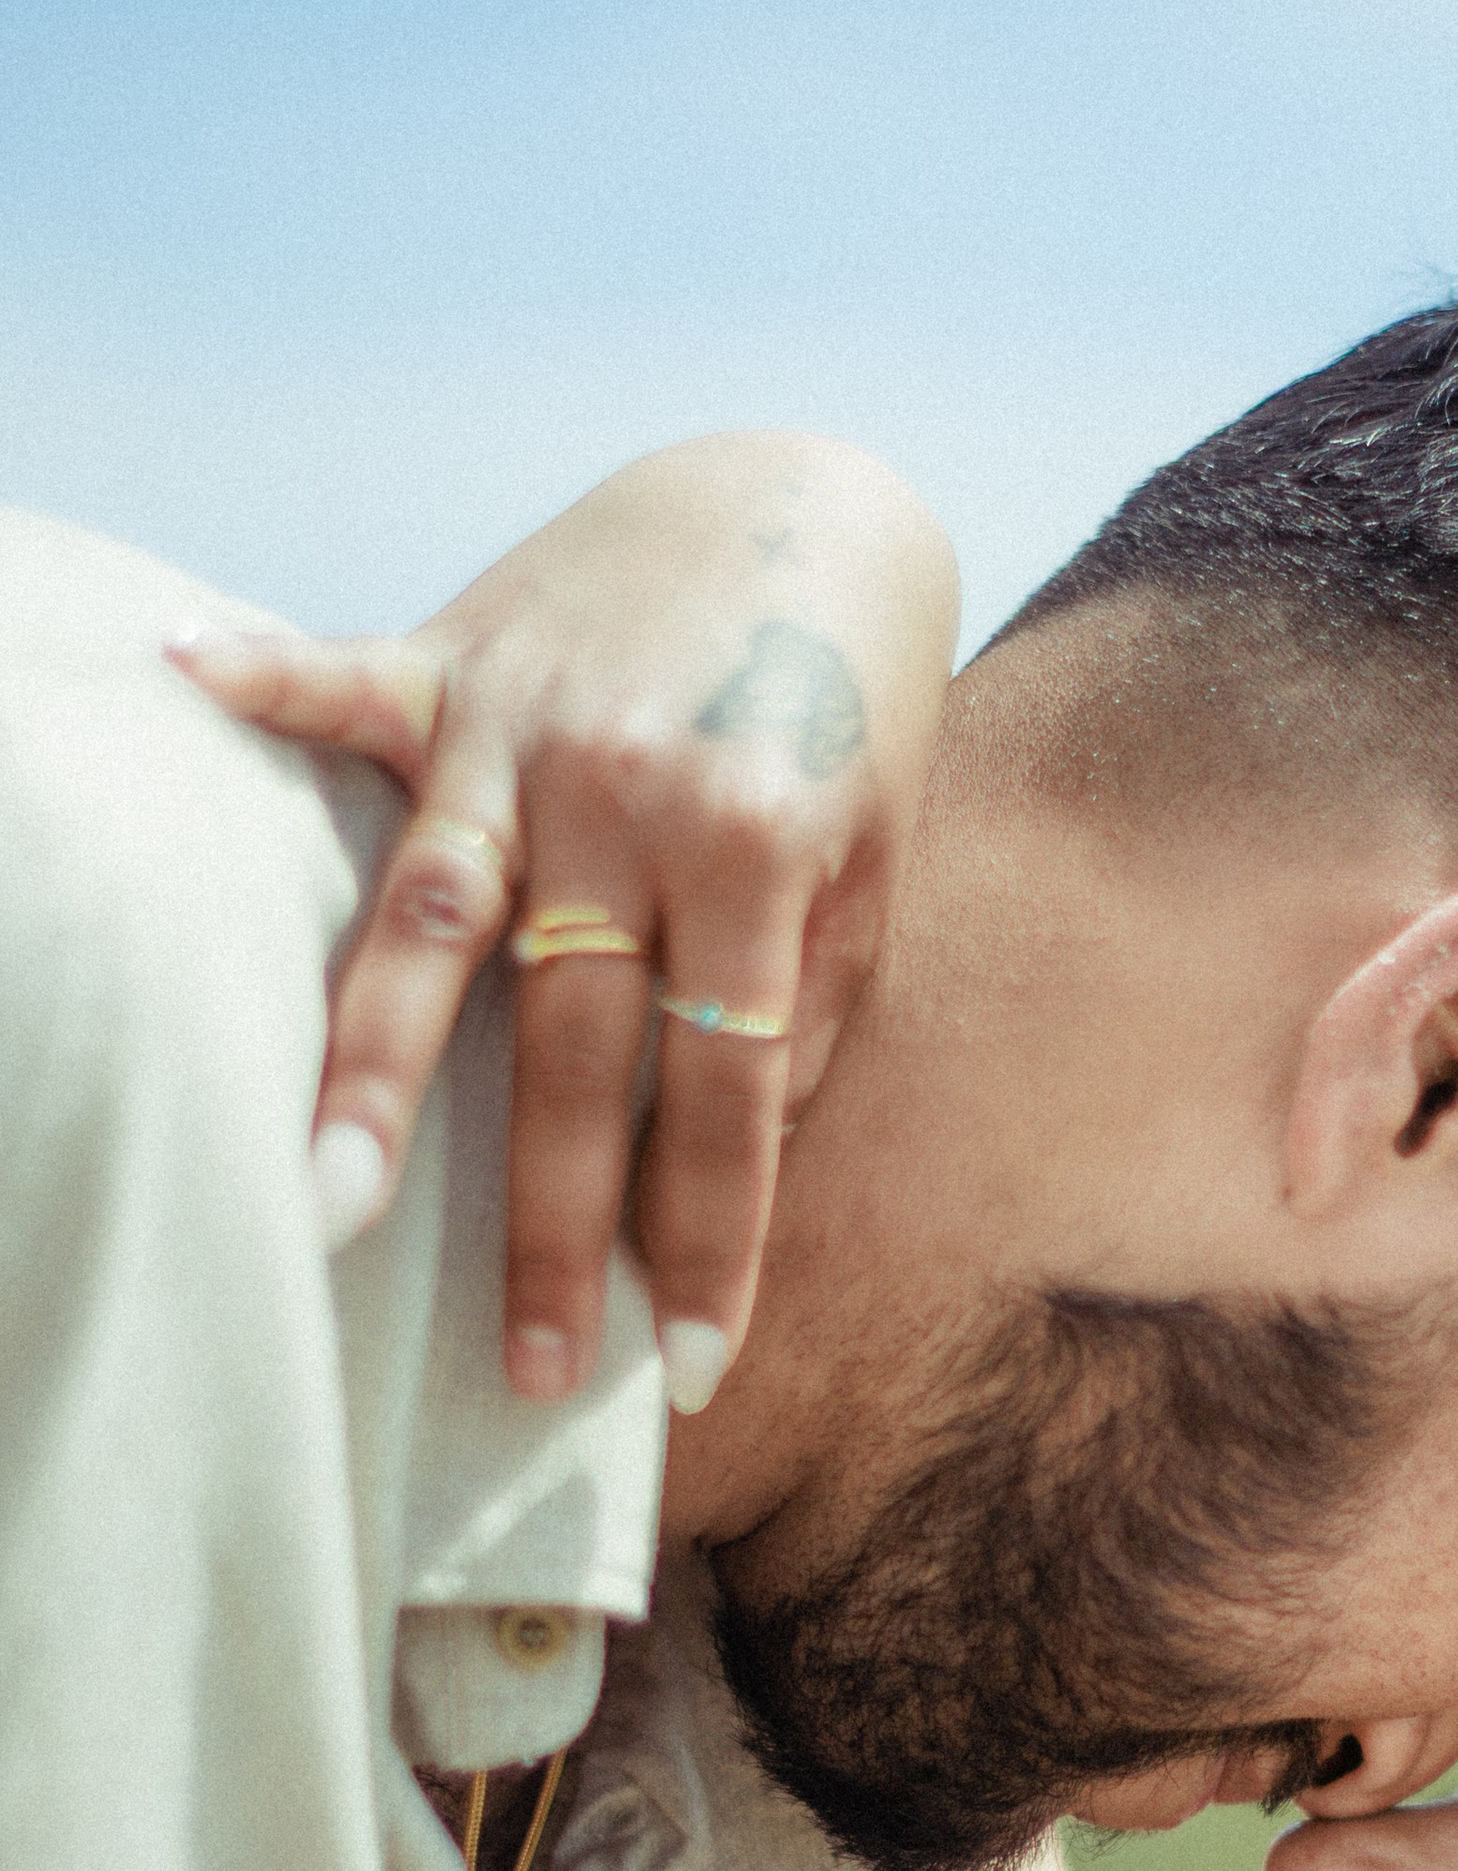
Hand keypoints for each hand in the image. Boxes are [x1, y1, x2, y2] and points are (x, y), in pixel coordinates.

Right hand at [171, 436, 958, 1410]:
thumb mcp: (874, 867)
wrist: (813, 500)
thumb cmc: (851, 714)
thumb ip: (805, 1005)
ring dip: (378, 1065)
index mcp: (755, 851)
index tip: (692, 1369)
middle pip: (572, 1050)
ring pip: (434, 920)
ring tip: (332, 1195)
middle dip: (552, 1221)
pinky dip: (263, 681)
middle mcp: (630, 796)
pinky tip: (170, 676)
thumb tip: (729, 1151)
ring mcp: (527, 725)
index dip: (712, 1237)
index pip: (728, 1092)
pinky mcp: (455, 653)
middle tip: (529, 1366)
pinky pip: (344, 679)